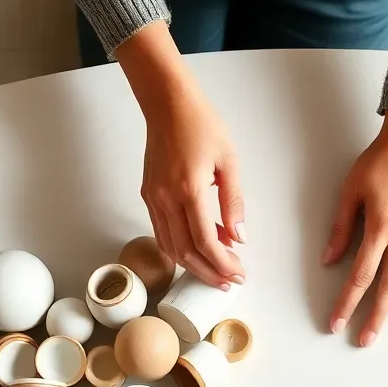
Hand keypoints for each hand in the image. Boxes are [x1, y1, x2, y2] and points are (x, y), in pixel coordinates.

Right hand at [117, 22, 245, 289]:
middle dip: (209, 272)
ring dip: (193, 265)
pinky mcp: (148, 195)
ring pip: (170, 247)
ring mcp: (154, 198)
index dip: (222, 263)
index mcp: (189, 189)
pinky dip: (179, 248)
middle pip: (186, 252)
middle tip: (228, 282)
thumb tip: (238, 236)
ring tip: (215, 272)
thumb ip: (233, 202)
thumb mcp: (229, 161)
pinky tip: (197, 250)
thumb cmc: (201, 124)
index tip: (237, 274)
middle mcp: (167, 198)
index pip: (206, 241)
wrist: (167, 104)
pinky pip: (161, 232)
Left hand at [324, 110, 387, 344]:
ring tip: (383, 331)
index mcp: (379, 226)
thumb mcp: (351, 190)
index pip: (359, 274)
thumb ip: (341, 228)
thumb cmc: (381, 160)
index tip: (336, 321)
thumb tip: (329, 259)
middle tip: (359, 340)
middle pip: (384, 286)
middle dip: (370, 316)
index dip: (347, 302)